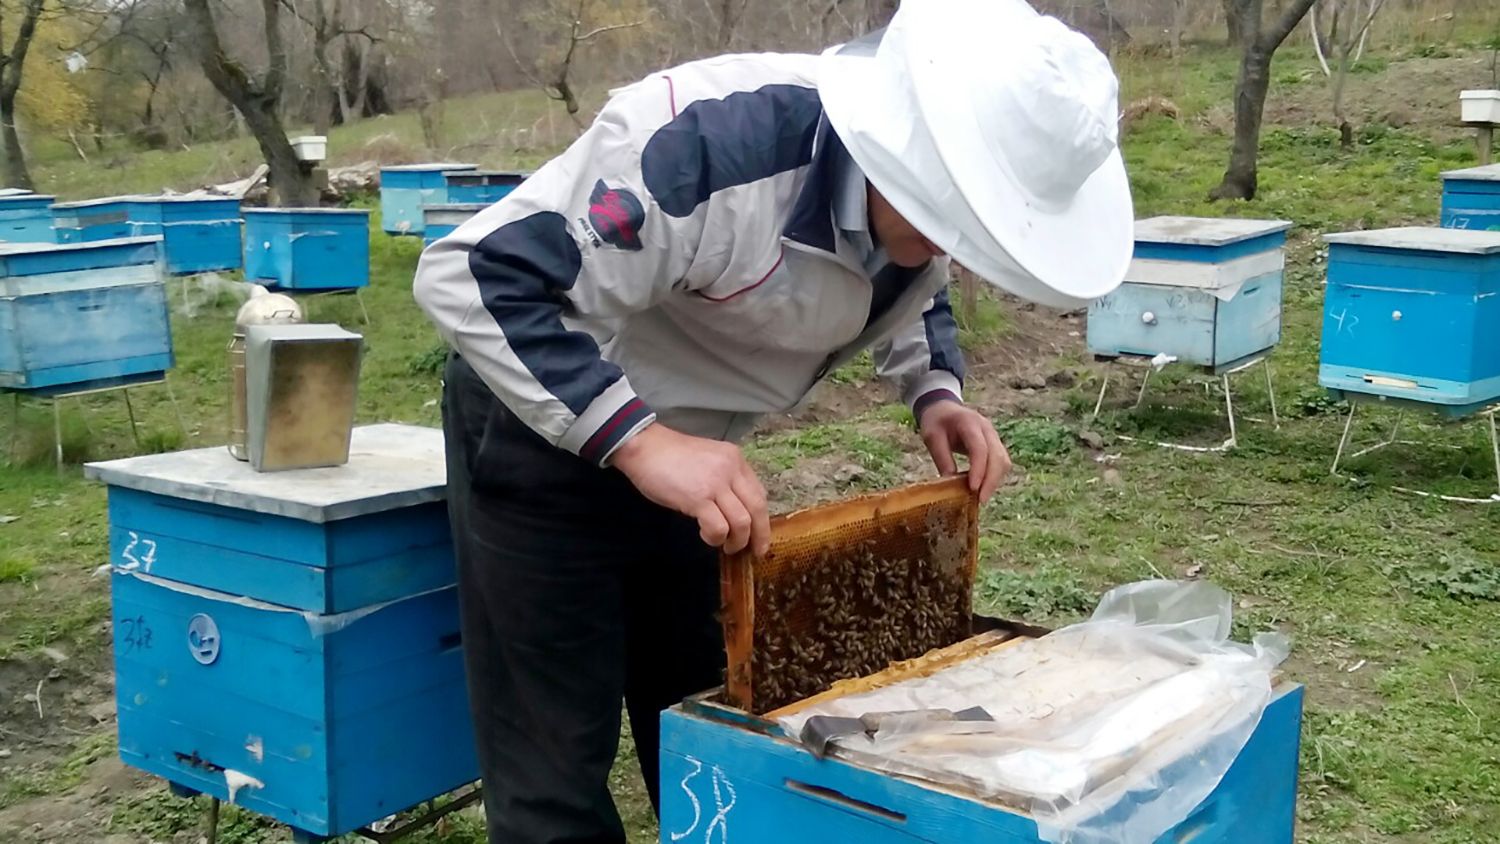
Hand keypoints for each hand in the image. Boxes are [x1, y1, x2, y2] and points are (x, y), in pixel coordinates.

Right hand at [612, 423, 770, 555]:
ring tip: (725, 545)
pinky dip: (715, 537)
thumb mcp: (707, 460)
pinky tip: (706, 536)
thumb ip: (723, 479)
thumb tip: (732, 510)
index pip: (759, 493)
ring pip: (742, 522)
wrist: (643, 446)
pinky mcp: (699, 498)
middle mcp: (731, 469)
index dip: (762, 519)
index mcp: (735, 459)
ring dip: (737, 541)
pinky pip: (719, 527)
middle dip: (759, 536)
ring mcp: (716, 483)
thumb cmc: (669, 456)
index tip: (759, 536)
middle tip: (753, 552)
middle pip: (757, 509)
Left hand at [917, 401, 1010, 501]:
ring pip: (1003, 461)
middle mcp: (987, 428)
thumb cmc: (936, 422)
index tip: (973, 489)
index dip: (979, 469)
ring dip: (995, 480)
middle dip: (991, 480)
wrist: (944, 408)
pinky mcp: (995, 444)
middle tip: (980, 500)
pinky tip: (983, 487)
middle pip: (997, 456)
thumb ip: (942, 458)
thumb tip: (951, 484)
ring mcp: (994, 436)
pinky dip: (995, 476)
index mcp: (969, 422)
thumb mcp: (932, 437)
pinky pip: (1002, 462)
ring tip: (980, 497)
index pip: (980, 447)